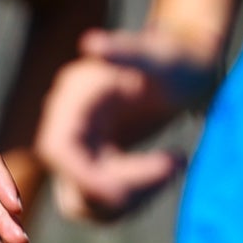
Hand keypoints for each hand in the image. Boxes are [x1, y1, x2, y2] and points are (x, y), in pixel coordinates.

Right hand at [34, 28, 215, 222]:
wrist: (185, 64)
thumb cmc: (174, 56)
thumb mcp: (156, 56)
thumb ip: (125, 51)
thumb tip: (91, 43)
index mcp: (74, 95)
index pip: (58, 149)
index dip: (82, 178)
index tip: (123, 195)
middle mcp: (70, 122)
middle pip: (74, 181)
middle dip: (121, 189)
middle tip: (172, 166)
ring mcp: (82, 144)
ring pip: (87, 199)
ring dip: (133, 196)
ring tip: (174, 164)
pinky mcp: (97, 159)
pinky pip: (104, 197)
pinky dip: (137, 195)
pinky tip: (169, 166)